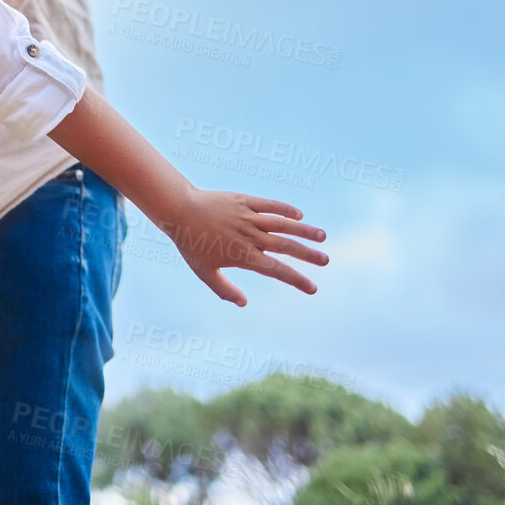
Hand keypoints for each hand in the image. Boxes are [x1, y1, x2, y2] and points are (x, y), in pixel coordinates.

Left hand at [153, 191, 328, 305]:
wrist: (179, 210)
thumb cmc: (191, 244)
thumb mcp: (204, 272)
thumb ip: (225, 290)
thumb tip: (244, 303)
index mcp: (243, 256)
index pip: (276, 270)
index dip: (296, 280)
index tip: (313, 288)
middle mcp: (250, 237)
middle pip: (285, 247)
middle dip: (308, 255)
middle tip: (326, 260)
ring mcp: (248, 217)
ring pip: (282, 224)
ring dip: (303, 230)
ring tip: (321, 236)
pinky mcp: (244, 201)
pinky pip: (269, 205)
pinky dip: (285, 209)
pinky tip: (298, 215)